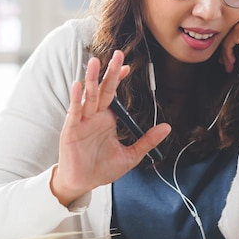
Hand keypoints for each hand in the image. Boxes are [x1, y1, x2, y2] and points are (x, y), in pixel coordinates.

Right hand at [52, 50, 170, 206]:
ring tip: (94, 62)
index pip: (114, 93)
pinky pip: (75, 111)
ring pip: (88, 96)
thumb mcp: (131, 155)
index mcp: (108, 119)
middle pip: (103, 89)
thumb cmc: (102, 168)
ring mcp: (82, 121)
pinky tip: (78, 85)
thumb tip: (167, 127)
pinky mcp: (71, 130)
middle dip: (110, 72)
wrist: (83, 184)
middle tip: (118, 54)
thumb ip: (147, 141)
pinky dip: (76, 98)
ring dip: (91, 79)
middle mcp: (95, 116)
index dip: (120, 79)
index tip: (129, 66)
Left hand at [219, 4, 238, 72]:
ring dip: (225, 53)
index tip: (228, 46)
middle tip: (224, 57)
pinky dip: (227, 54)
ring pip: (225, 36)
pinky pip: (227, 44)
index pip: (234, 18)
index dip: (229, 33)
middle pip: (228, 26)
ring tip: (228, 63)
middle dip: (224, 43)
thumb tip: (231, 34)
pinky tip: (232, 61)